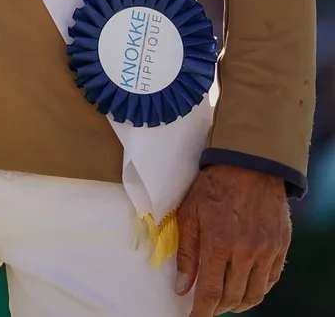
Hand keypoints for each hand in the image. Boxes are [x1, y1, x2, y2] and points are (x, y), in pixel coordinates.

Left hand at [176, 164, 290, 314]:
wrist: (249, 162)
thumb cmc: (213, 184)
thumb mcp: (190, 212)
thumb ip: (186, 252)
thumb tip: (182, 286)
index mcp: (219, 242)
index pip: (210, 292)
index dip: (201, 311)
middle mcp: (245, 251)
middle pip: (233, 297)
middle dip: (218, 307)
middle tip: (208, 305)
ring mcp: (267, 250)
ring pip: (254, 294)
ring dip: (239, 303)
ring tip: (227, 300)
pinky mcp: (281, 246)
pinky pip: (271, 279)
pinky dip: (258, 289)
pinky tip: (247, 286)